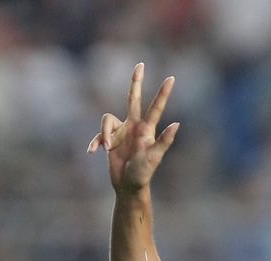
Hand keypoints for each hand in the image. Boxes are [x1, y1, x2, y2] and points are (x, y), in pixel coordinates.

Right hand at [87, 63, 179, 194]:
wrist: (128, 186)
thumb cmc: (143, 173)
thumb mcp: (154, 157)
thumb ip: (164, 141)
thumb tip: (177, 124)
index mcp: (146, 129)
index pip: (156, 107)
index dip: (163, 93)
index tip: (172, 78)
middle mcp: (134, 126)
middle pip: (133, 98)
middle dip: (135, 82)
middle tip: (140, 65)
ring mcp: (121, 132)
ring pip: (107, 120)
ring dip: (104, 134)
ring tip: (107, 149)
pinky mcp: (109, 139)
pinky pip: (99, 134)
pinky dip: (95, 142)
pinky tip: (93, 152)